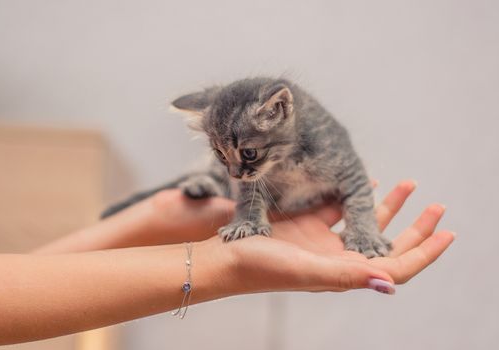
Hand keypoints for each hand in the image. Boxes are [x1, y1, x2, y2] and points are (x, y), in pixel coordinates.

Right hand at [223, 180, 454, 293]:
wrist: (227, 257)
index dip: (423, 253)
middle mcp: (338, 259)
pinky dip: (355, 195)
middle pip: (387, 245)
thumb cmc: (261, 268)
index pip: (395, 266)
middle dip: (414, 227)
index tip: (447, 232)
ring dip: (389, 207)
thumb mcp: (306, 271)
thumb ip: (346, 276)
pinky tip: (366, 180)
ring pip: (365, 223)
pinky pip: (339, 208)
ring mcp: (323, 242)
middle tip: (436, 204)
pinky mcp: (307, 225)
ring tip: (407, 184)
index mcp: (343, 273)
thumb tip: (390, 284)